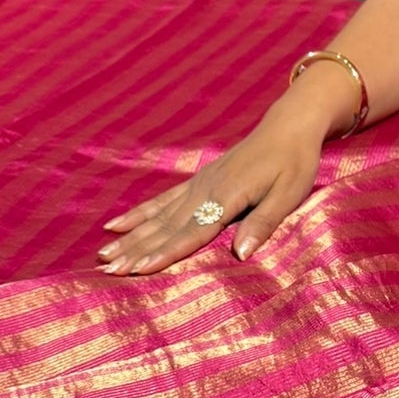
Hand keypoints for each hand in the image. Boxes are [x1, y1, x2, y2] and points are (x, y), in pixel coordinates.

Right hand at [98, 93, 328, 275]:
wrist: (287, 127)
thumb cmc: (294, 164)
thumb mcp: (289, 195)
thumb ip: (262, 223)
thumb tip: (240, 254)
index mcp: (227, 197)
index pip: (191, 232)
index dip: (164, 253)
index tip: (139, 269)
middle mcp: (205, 190)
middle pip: (165, 227)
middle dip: (135, 250)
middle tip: (108, 269)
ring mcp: (197, 185)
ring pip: (157, 216)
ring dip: (130, 237)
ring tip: (104, 254)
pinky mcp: (197, 182)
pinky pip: (161, 201)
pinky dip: (138, 214)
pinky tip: (116, 225)